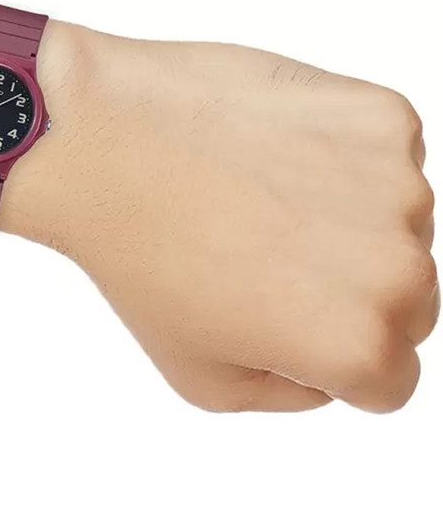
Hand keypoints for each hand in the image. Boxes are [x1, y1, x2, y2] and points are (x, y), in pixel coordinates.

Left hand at [7, 28, 437, 411]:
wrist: (102, 140)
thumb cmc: (138, 255)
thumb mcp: (202, 378)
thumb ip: (292, 394)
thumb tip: (335, 371)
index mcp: (355, 344)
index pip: (390, 376)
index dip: (330, 352)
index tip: (279, 313)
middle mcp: (396, 267)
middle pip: (407, 299)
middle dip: (346, 287)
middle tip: (261, 252)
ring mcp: (395, 183)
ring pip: (396, 223)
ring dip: (345, 216)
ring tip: (256, 196)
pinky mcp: (381, 116)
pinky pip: (384, 156)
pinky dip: (341, 156)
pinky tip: (270, 152)